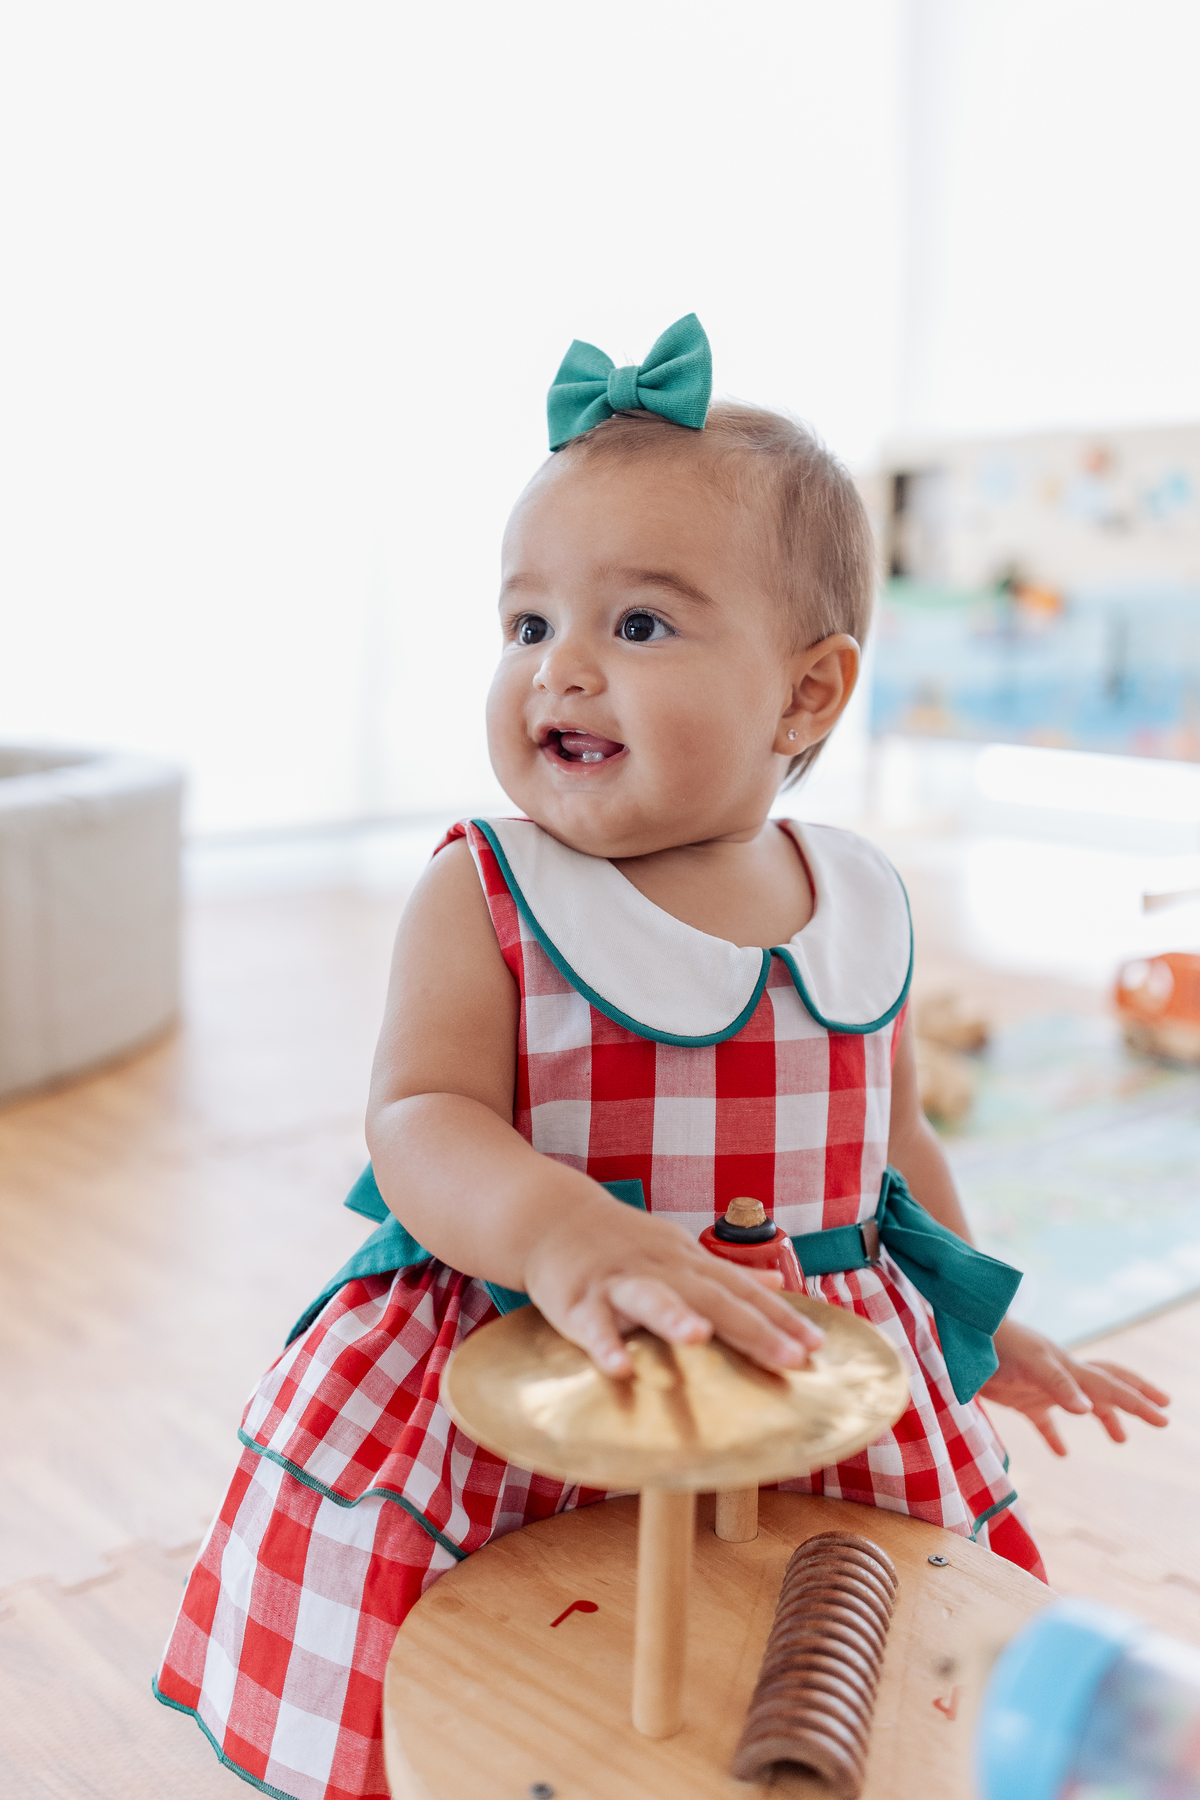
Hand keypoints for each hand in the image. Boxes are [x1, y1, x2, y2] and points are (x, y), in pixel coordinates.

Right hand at [522, 1201, 822, 1377]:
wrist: (554, 1219)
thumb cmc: (625, 1245)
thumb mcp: (681, 1252)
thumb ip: (729, 1274)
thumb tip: (782, 1287)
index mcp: (689, 1263)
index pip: (743, 1290)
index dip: (781, 1317)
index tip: (817, 1345)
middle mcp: (662, 1270)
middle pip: (712, 1298)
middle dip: (753, 1328)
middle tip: (792, 1357)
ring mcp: (619, 1282)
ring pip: (651, 1298)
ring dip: (674, 1317)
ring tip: (701, 1339)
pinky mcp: (579, 1299)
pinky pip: (592, 1325)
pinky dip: (604, 1345)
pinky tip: (619, 1370)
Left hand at [982, 1318, 1170, 1455]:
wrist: (961, 1332)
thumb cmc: (995, 1344)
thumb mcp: (1030, 1363)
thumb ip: (1058, 1384)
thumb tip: (1089, 1410)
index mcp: (1067, 1366)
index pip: (1111, 1385)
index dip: (1137, 1401)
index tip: (1163, 1417)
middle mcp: (1060, 1375)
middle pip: (1107, 1385)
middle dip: (1135, 1399)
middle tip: (1163, 1413)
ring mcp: (1041, 1386)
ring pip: (1082, 1403)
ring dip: (1104, 1418)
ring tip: (1122, 1440)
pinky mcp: (1020, 1397)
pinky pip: (1043, 1421)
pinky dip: (1055, 1437)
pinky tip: (1062, 1454)